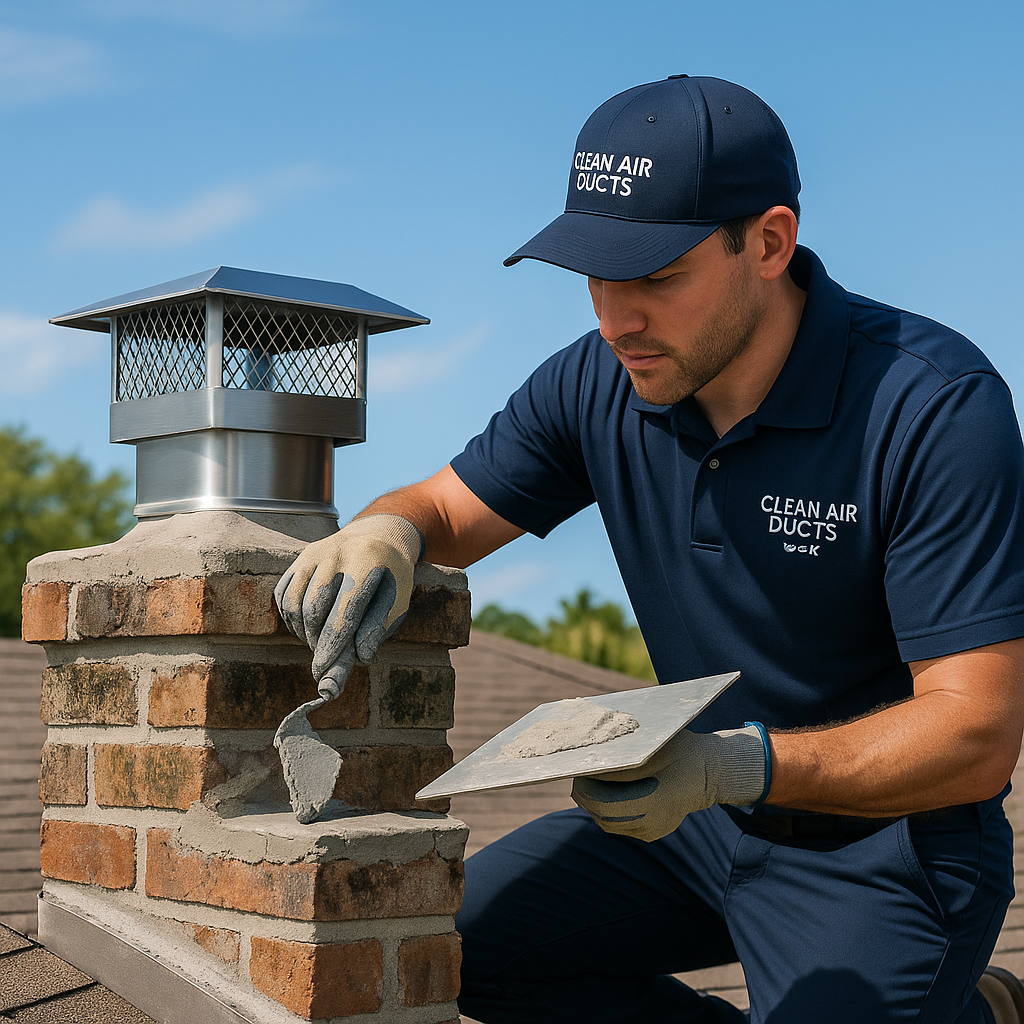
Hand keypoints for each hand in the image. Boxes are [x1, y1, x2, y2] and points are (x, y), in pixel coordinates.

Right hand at [274, 514, 422, 698]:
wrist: (378, 538)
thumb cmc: (390, 578)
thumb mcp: (397, 600)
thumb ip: (378, 629)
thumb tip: (359, 658)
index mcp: (367, 562)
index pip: (344, 613)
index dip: (332, 646)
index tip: (324, 670)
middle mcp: (336, 553)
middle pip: (314, 609)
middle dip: (316, 641)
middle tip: (324, 659)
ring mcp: (314, 553)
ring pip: (295, 604)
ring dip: (303, 632)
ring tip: (320, 641)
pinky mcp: (299, 558)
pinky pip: (284, 595)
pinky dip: (291, 618)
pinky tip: (308, 626)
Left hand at [571, 725, 768, 841]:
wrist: (710, 771)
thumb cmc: (679, 750)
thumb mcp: (649, 749)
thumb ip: (620, 763)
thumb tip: (589, 767)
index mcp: (652, 802)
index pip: (603, 804)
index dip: (585, 788)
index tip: (578, 770)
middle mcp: (651, 824)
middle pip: (602, 816)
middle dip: (586, 796)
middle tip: (578, 775)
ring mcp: (651, 832)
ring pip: (608, 824)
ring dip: (595, 804)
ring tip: (590, 783)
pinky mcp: (651, 833)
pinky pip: (621, 825)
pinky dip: (609, 810)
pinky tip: (609, 792)